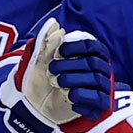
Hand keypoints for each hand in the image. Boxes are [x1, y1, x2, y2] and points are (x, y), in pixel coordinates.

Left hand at [0, 18, 112, 132]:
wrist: (33, 107)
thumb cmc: (40, 80)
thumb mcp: (39, 59)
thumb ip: (45, 40)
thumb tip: (54, 25)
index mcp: (89, 58)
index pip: (94, 47)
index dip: (78, 47)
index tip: (61, 50)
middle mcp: (99, 72)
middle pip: (94, 64)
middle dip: (71, 65)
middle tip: (52, 70)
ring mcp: (99, 89)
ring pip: (96, 81)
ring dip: (74, 80)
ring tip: (57, 83)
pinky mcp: (97, 107)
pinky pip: (99, 101)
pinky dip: (83, 98)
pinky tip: (69, 98)